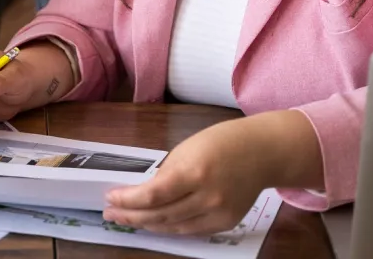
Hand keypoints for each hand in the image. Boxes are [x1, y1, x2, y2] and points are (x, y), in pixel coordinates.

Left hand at [102, 118, 267, 235]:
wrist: (262, 152)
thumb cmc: (220, 143)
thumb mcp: (186, 150)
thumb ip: (167, 174)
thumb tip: (143, 193)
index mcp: (194, 172)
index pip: (153, 195)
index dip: (128, 200)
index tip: (110, 198)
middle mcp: (207, 197)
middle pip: (161, 215)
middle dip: (131, 216)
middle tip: (111, 213)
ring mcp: (218, 213)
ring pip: (174, 227)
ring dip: (147, 224)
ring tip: (127, 219)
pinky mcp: (226, 223)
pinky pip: (191, 230)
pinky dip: (170, 227)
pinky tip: (155, 222)